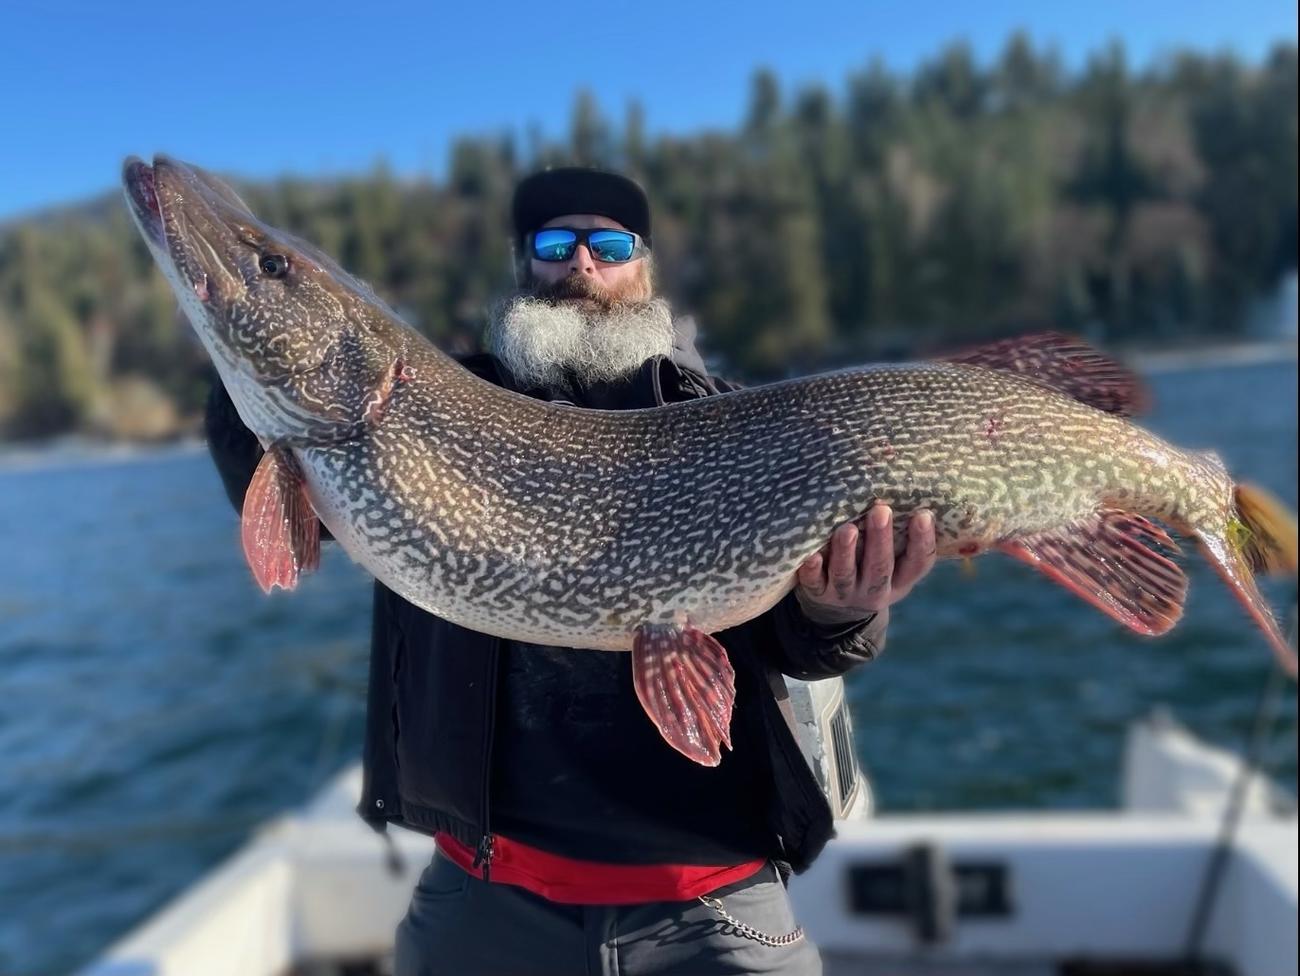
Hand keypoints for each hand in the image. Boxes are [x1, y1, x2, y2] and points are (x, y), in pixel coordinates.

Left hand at [795, 505, 936, 626]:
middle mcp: (874, 590)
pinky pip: (813, 583)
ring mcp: (844, 593)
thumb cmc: (870, 566)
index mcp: (899, 579)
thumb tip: (902, 479)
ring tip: (848, 529)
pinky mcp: (817, 593)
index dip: (923, 541)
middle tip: (881, 511)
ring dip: (846, 552)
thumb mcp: (892, 558)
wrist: (836, 609)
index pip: (918, 563)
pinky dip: (812, 570)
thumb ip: (899, 532)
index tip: (923, 514)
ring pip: (846, 574)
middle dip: (880, 539)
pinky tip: (811, 555)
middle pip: (880, 567)